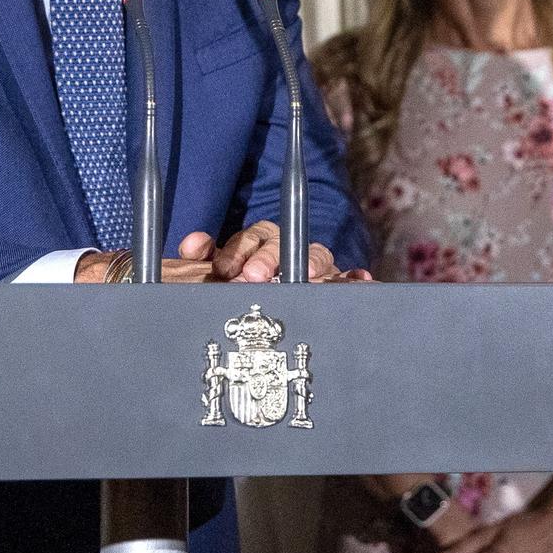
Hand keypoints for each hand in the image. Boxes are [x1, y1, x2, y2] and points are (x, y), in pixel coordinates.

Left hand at [178, 221, 371, 282]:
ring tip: (308, 275)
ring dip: (310, 262)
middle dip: (266, 258)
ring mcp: (310, 265)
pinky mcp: (332, 283)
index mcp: (257, 243)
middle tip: (252, 277)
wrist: (271, 314)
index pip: (250, 237)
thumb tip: (193, 243)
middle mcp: (285, 248)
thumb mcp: (218, 273)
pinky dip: (353, 277)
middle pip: (280, 243)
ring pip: (315, 254)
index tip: (222, 267)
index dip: (236, 250)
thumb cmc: (238, 288)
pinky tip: (360, 279)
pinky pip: (346, 277)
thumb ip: (204, 256)